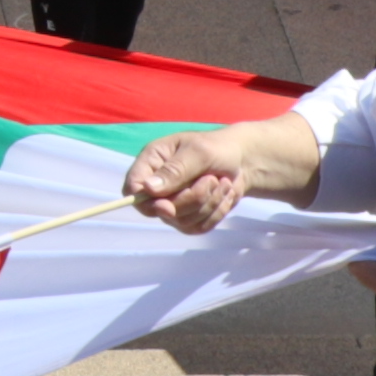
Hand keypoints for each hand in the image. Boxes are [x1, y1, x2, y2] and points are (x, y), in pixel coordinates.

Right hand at [123, 127, 250, 233]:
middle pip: (160, 210)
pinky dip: (216, 212)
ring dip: (208, 203)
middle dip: (191, 199)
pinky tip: (223, 194)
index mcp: (152, 162)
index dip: (145, 201)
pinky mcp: (190, 218)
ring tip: (221, 183)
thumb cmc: (217, 148)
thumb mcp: (198, 152)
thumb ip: (175, 170)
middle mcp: (158, 186)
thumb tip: (148, 189)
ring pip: (182, 221)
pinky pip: (198, 227)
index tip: (167, 206)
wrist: (242, 161)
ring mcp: (173, 204)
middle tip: (211, 180)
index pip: (133, 188)